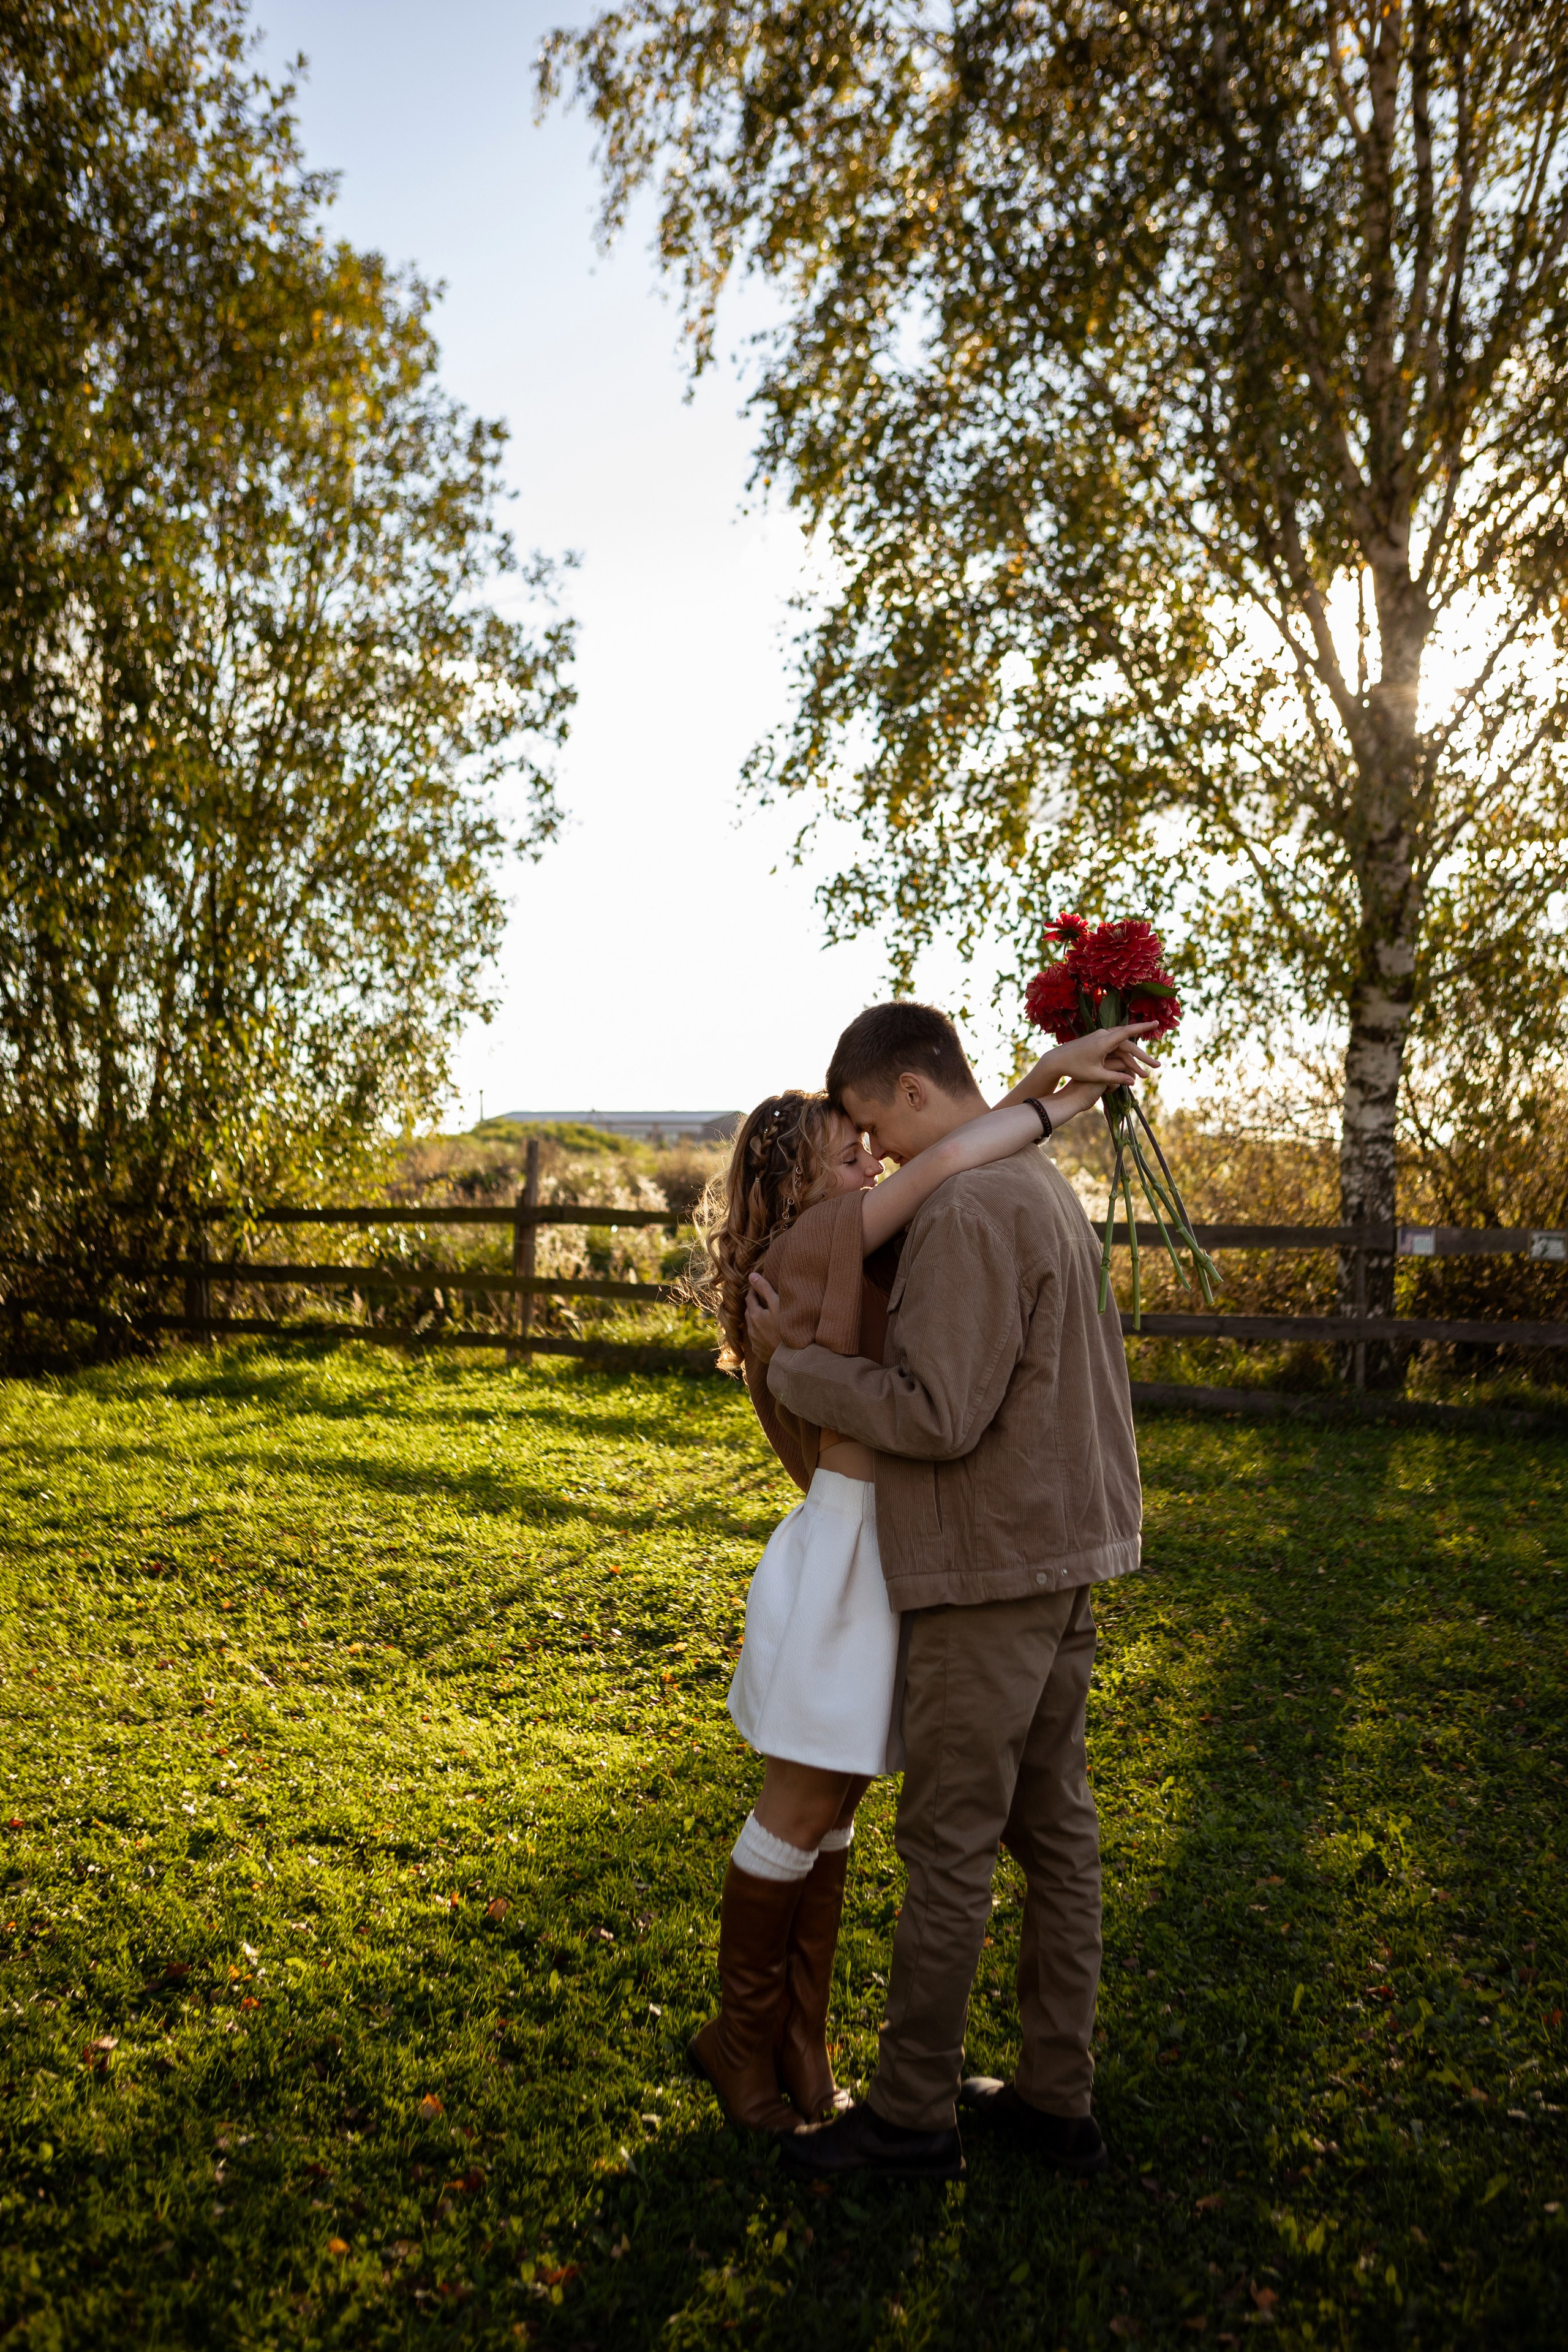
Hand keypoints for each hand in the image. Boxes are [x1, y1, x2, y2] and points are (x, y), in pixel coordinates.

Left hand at [745, 1272, 782, 1363]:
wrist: (792, 1356)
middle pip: (749, 1312)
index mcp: (755, 1315)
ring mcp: (755, 1342)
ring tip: (765, 1316)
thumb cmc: (787, 1327)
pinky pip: (756, 1340)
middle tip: (761, 1299)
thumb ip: (765, 1288)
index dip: (753, 1290)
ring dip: (756, 1320)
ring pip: (752, 1327)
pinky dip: (760, 1334)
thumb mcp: (778, 1304)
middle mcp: (752, 1329)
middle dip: (753, 1304)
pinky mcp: (759, 1353)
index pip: (750, 1298)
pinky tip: (767, 1334)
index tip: (757, 1285)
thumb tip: (752, 1275)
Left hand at [1026, 1023, 1159, 1092]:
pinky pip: (1116, 1046)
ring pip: (1123, 1046)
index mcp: (1103, 1042)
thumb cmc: (1075, 1069)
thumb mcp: (1096, 1076)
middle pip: (1129, 1045)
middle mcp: (1103, 1036)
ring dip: (1134, 1058)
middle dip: (1143, 1057)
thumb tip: (1132, 1082)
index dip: (1143, 1027)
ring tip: (1146, 1069)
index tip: (1156, 1023)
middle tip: (1157, 1066)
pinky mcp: (1098, 1040)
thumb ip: (1115, 1078)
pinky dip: (1125, 1055)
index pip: (1128, 1032)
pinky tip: (1133, 1062)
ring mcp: (1101, 1036)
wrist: (1057, 1060)